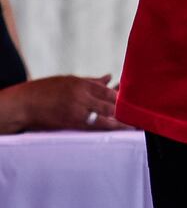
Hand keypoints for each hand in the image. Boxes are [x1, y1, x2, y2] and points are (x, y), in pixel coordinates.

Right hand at [4, 74, 125, 131]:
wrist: (24, 104)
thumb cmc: (46, 90)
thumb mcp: (69, 81)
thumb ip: (92, 81)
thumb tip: (110, 77)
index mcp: (81, 84)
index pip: (108, 91)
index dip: (123, 97)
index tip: (135, 100)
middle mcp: (81, 96)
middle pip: (110, 104)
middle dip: (126, 110)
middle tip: (142, 114)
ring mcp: (76, 110)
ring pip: (104, 117)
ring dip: (121, 122)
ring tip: (136, 125)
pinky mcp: (70, 123)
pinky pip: (93, 126)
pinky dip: (107, 127)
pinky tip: (118, 129)